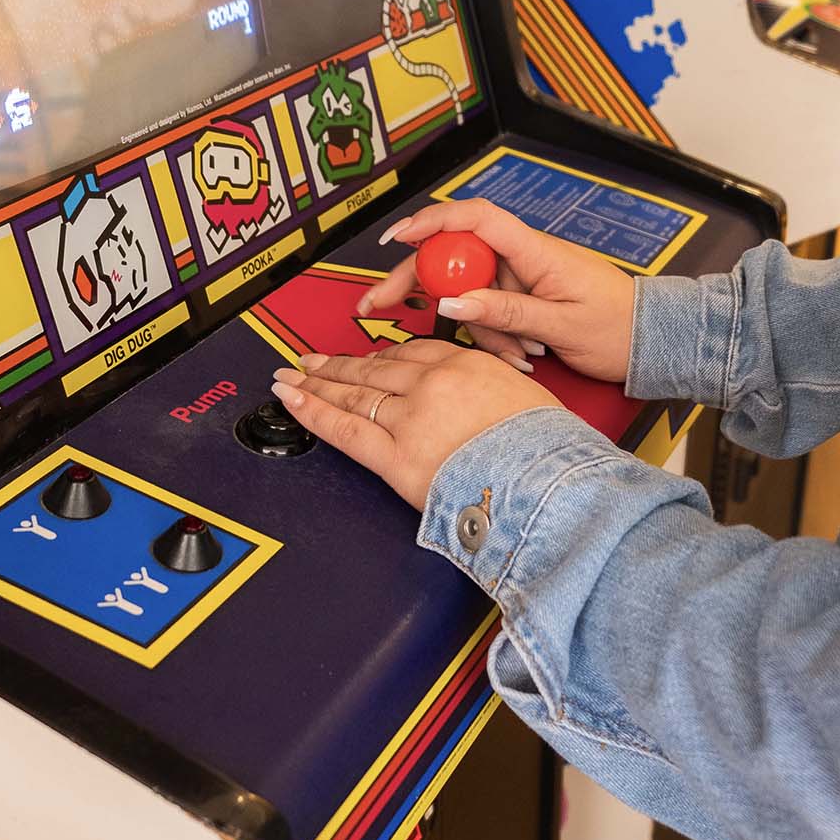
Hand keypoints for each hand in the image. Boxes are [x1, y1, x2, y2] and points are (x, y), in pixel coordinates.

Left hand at [271, 340, 561, 507]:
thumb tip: (482, 400)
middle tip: (310, 361)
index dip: (377, 357)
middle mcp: (431, 384)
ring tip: (290, 377)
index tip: (362, 358)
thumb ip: (492, 389)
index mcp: (465, 364)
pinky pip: (344, 429)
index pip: (409, 354)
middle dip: (336, 365)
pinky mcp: (396, 456)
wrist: (549, 485)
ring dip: (315, 383)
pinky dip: (312, 411)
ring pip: (353, 394)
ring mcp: (410, 418)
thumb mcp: (526, 397)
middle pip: (373, 369)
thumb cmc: (549, 451)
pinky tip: (292, 398)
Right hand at [363, 198, 636, 382]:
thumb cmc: (618, 328)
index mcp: (535, 251)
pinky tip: (521, 357)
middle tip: (377, 304)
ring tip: (517, 356)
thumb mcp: (560, 326)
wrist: (651, 342)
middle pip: (454, 257)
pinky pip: (487, 311)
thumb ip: (504, 313)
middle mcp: (522, 257)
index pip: (474, 219)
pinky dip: (494, 336)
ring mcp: (520, 277)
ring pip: (468, 293)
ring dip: (480, 329)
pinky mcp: (521, 297)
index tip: (396, 238)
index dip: (431, 221)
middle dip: (416, 281)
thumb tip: (452, 301)